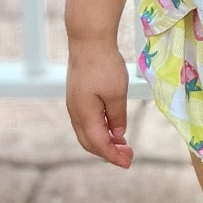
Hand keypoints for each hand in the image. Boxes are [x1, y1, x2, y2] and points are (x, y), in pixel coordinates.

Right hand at [66, 39, 133, 165]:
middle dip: (108, 152)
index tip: (128, 163)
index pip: (98, 144)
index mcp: (84, 114)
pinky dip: (99, 129)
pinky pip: (86, 121)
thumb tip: (118, 136)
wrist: (88, 40)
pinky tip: (112, 127)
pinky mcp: (77, 96)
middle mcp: (75, 112)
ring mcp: (74, 104)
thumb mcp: (117, 93)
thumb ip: (118, 117)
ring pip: (86, 132)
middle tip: (128, 156)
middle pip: (89, 142)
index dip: (113, 156)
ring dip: (104, 141)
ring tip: (123, 144)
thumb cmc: (104, 65)